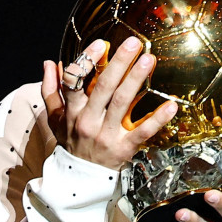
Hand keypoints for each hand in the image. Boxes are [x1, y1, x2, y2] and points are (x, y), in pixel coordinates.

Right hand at [41, 37, 176, 169]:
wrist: (77, 179)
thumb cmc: (70, 141)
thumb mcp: (54, 118)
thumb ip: (51, 90)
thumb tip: (49, 63)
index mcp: (72, 111)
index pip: (75, 81)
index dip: (86, 61)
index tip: (100, 44)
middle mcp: (88, 120)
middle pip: (103, 88)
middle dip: (119, 63)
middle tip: (133, 43)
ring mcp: (106, 135)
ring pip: (122, 103)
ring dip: (136, 79)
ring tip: (149, 59)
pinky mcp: (124, 148)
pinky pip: (142, 132)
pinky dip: (158, 119)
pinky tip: (171, 105)